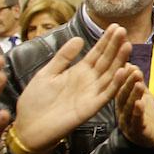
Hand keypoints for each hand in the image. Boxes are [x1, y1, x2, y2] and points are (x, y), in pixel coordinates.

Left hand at [14, 26, 132, 151]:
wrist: (27, 126)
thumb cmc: (35, 101)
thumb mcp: (47, 73)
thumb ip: (63, 57)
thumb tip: (79, 38)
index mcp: (78, 72)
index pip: (96, 53)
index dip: (106, 41)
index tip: (115, 27)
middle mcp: (88, 81)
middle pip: (106, 61)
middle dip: (115, 46)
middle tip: (123, 30)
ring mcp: (91, 94)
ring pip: (110, 75)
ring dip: (119, 61)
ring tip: (126, 45)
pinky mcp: (91, 107)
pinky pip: (107, 94)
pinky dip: (116, 83)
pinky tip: (122, 71)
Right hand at [114, 68, 153, 147]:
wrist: (148, 140)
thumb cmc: (144, 117)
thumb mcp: (142, 97)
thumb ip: (137, 83)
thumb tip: (131, 65)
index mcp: (122, 102)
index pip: (120, 87)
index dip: (123, 76)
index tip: (127, 63)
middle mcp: (121, 111)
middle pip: (122, 96)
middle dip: (128, 82)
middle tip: (134, 71)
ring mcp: (127, 122)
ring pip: (128, 107)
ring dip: (133, 94)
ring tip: (137, 83)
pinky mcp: (136, 131)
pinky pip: (136, 121)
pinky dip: (138, 112)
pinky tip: (139, 103)